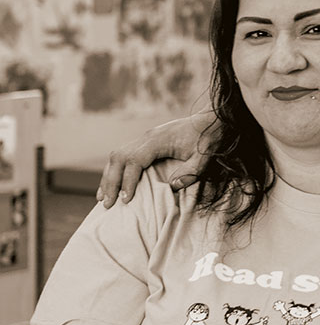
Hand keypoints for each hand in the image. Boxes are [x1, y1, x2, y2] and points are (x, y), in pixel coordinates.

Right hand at [97, 111, 214, 205]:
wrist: (211, 120)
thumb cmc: (208, 139)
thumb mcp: (204, 157)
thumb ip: (190, 172)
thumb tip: (171, 187)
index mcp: (157, 140)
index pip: (134, 160)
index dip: (128, 181)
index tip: (126, 200)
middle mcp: (146, 137)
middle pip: (119, 158)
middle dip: (111, 182)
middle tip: (107, 204)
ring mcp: (144, 138)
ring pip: (117, 156)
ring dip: (109, 177)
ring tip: (102, 198)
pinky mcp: (146, 142)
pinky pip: (124, 155)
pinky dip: (116, 170)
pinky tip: (113, 185)